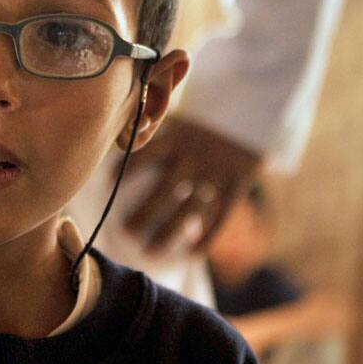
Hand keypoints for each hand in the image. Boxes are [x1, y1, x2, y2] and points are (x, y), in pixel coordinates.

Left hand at [121, 117, 260, 253]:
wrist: (255, 110)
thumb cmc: (208, 116)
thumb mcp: (181, 118)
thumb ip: (156, 131)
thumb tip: (121, 142)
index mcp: (177, 138)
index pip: (145, 155)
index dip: (125, 169)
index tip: (107, 184)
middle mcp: (195, 158)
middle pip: (164, 191)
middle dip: (143, 214)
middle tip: (126, 231)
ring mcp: (217, 173)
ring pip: (189, 210)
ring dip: (168, 233)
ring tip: (150, 251)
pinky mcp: (238, 184)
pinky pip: (221, 216)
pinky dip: (207, 236)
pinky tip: (191, 254)